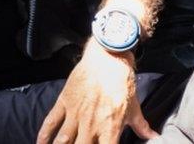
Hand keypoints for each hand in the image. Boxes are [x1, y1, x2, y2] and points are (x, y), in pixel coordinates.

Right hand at [37, 43, 157, 143]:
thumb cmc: (122, 82)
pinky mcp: (64, 102)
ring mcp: (75, 114)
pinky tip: (39, 143)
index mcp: (110, 129)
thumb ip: (141, 126)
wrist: (108, 58)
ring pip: (62, 140)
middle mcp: (90, 125)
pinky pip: (51, 122)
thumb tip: (153, 137)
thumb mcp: (134, 107)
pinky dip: (43, 135)